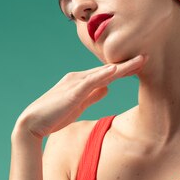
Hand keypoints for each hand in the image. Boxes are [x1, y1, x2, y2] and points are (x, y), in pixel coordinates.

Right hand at [13, 54, 148, 139]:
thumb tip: (108, 88)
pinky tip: (116, 70)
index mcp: (81, 81)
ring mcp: (75, 83)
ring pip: (103, 73)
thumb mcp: (79, 105)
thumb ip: (93, 95)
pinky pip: (91, 82)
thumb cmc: (54, 116)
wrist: (33, 123)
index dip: (124, 69)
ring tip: (140, 60)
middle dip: (128, 64)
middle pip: (108, 70)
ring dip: (122, 66)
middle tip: (147, 56)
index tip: (140, 65)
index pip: (107, 73)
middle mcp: (79, 77)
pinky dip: (104, 75)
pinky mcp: (72, 92)